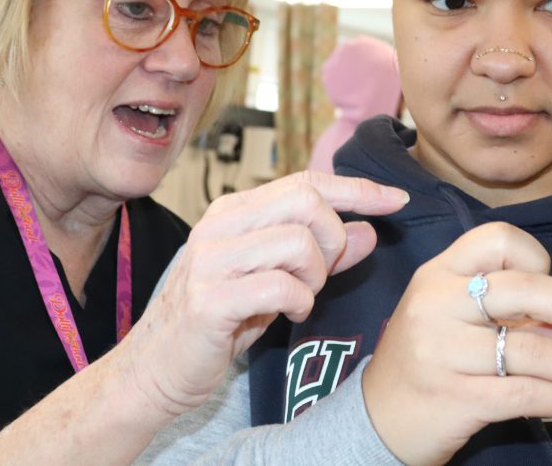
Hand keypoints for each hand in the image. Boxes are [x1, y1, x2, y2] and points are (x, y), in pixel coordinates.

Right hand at [120, 171, 408, 418]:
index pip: (306, 181)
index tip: (396, 200)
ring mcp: (211, 259)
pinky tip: (287, 313)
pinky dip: (299, 302)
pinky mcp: (209, 298)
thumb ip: (321, 255)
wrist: (155, 370)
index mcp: (234, 211)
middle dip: (333, 238)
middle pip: (306, 201)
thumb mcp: (275, 282)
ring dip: (315, 277)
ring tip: (298, 297)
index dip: (357, 189)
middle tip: (322, 274)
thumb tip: (367, 229)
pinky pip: (281, 286)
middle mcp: (219, 225)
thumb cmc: (217, 323)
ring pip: (298, 243)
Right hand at [362, 223, 551, 465]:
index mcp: (439, 273)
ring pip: (534, 350)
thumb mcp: (450, 317)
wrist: (376, 418)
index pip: (498, 240)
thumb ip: (505, 310)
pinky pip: (528, 393)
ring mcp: (443, 350)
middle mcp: (437, 303)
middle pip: (527, 290)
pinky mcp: (456, 397)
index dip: (538, 259)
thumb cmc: (425, 358)